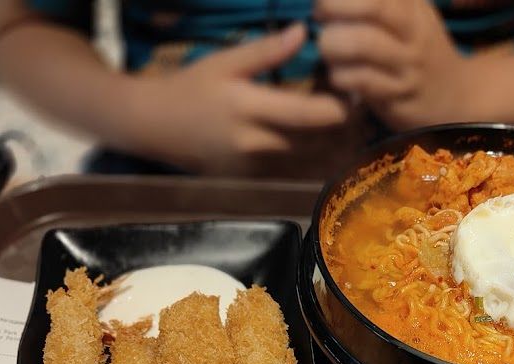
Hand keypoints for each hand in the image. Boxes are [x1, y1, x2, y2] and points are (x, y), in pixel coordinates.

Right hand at [121, 23, 350, 174]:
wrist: (153, 127)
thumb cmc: (189, 89)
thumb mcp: (224, 63)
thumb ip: (266, 51)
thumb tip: (304, 32)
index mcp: (250, 109)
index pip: (309, 115)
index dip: (339, 107)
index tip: (355, 92)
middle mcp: (256, 144)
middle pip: (316, 142)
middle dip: (343, 128)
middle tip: (360, 108)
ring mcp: (255, 167)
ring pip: (309, 161)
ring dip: (333, 146)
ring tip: (351, 127)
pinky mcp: (252, 180)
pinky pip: (294, 172)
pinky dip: (314, 160)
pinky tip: (326, 145)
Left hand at [315, 0, 469, 130]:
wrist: (454, 95)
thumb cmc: (417, 47)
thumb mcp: (410, 12)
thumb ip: (378, 2)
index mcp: (413, 7)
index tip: (324, 4)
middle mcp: (415, 33)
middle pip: (373, 9)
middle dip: (334, 10)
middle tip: (320, 21)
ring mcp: (410, 67)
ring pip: (363, 45)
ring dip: (333, 46)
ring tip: (328, 50)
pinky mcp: (400, 98)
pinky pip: (362, 82)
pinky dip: (341, 76)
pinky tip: (338, 76)